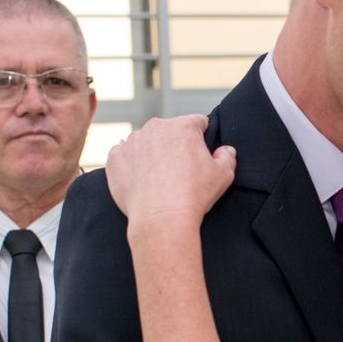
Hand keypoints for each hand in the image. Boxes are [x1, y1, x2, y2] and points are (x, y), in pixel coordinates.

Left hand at [105, 115, 235, 225]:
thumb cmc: (193, 195)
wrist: (161, 219)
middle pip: (169, 131)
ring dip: (152, 153)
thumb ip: (227, 156)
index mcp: (183, 126)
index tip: (200, 152)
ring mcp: (132, 141)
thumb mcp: (224, 175)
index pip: (197, 122)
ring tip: (159, 178)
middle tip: (180, 170)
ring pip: (146, 142)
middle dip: (175, 145)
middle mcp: (155, 127)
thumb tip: (226, 150)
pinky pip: (125, 156)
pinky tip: (142, 181)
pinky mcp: (115, 158)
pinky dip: (132, 165)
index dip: (202, 137)